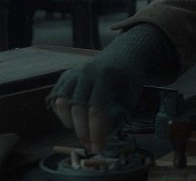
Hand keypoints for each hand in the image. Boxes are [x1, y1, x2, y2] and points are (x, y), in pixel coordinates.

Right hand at [47, 26, 179, 151]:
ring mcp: (73, 74)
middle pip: (78, 108)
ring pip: (62, 104)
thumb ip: (117, 116)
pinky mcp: (64, 77)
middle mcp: (86, 73)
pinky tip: (74, 120)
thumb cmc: (128, 81)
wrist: (122, 56)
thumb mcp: (130, 98)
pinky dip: (61, 113)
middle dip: (83, 132)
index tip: (98, 148)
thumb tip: (101, 136)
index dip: (96, 132)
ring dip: (70, 123)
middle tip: (90, 146)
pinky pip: (56, 99)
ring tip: (83, 131)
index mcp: (107, 76)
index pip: (97, 109)